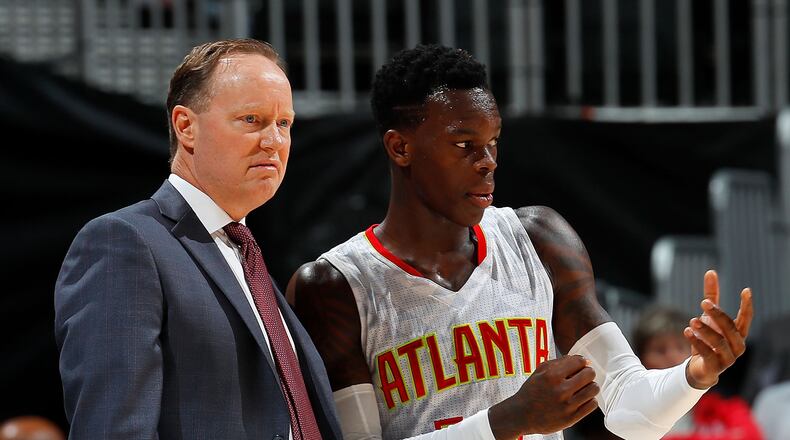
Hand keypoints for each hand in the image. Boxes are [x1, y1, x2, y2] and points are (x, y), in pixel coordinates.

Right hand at [488, 355, 598, 438]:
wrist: (522, 415)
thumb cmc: (531, 392)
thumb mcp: (540, 371)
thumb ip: (560, 362)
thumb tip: (583, 360)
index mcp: (552, 375)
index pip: (579, 361)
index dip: (581, 362)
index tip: (579, 366)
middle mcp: (560, 389)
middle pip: (590, 374)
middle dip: (587, 373)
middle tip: (582, 377)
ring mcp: (567, 405)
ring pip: (593, 389)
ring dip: (590, 386)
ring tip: (583, 388)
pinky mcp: (571, 418)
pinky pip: (592, 404)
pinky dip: (589, 400)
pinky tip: (581, 399)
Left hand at [685, 270, 753, 388]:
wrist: (699, 368)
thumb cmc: (708, 339)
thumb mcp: (709, 316)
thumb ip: (711, 296)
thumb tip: (711, 271)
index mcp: (738, 333)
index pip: (746, 318)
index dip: (747, 305)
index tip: (746, 291)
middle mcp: (736, 346)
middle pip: (730, 328)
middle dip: (718, 315)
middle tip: (703, 302)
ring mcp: (727, 359)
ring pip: (719, 342)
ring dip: (705, 330)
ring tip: (692, 320)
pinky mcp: (715, 368)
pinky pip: (708, 355)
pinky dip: (697, 343)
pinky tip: (687, 332)